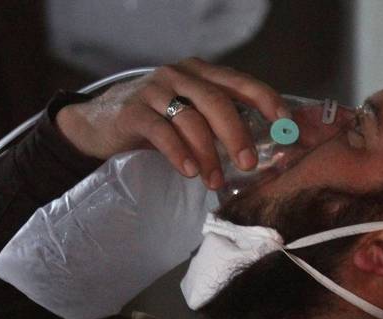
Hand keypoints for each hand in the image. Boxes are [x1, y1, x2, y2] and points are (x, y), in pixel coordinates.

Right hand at [55, 57, 287, 189]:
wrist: (97, 125)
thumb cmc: (153, 123)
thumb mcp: (188, 115)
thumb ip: (217, 123)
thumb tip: (259, 151)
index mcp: (200, 73)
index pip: (240, 82)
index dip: (266, 101)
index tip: (285, 125)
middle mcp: (179, 75)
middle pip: (217, 101)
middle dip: (237, 134)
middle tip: (250, 163)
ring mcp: (154, 90)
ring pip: (191, 119)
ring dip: (208, 154)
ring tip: (215, 181)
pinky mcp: (132, 110)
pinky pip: (161, 131)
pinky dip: (178, 153)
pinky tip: (189, 172)